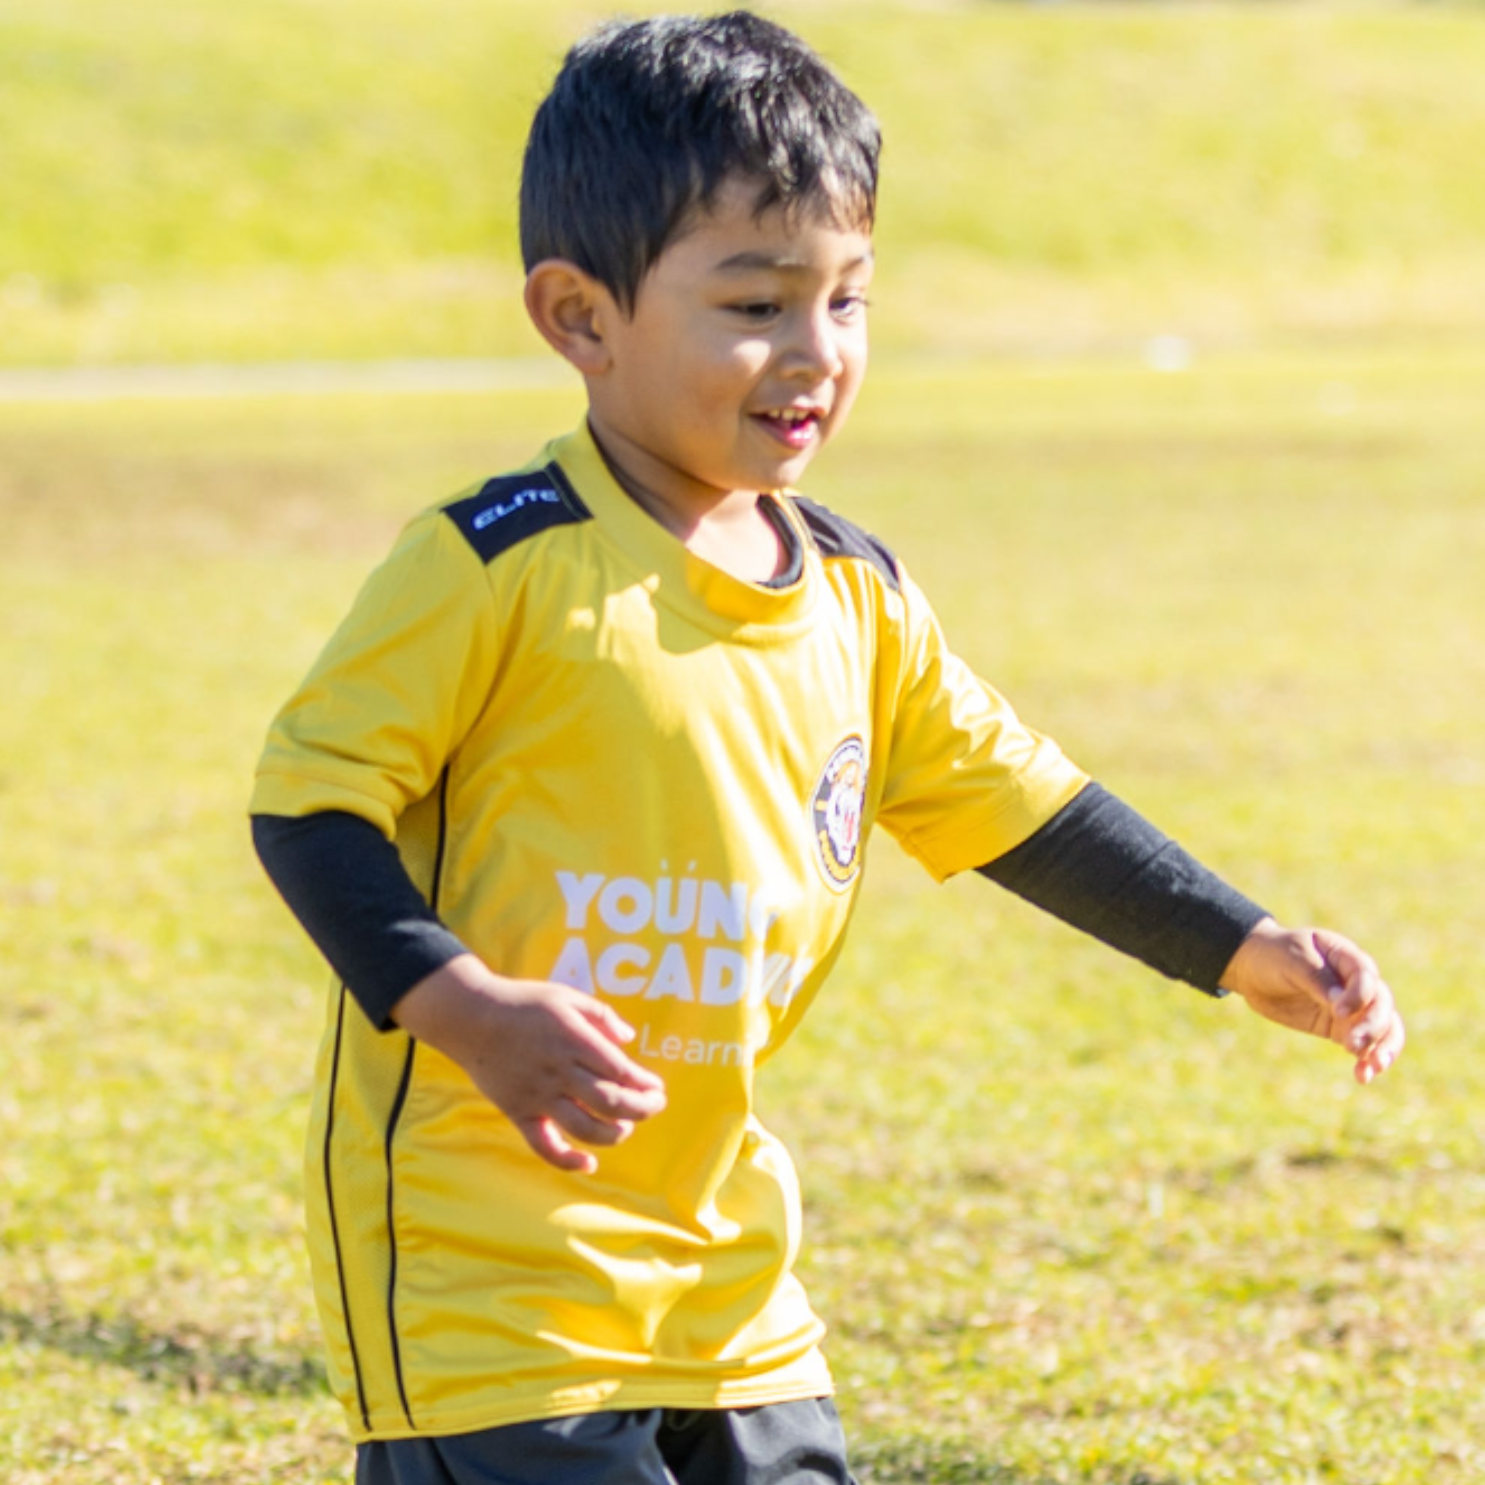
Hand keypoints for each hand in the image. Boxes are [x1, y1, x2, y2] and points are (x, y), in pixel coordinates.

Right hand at [391, 954, 666, 1172]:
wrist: (471, 1018)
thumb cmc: (524, 1003)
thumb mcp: (567, 996)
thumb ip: (601, 1016)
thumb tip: (629, 1039)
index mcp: (574, 1040)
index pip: (620, 1071)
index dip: (644, 1085)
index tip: (657, 1088)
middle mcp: (559, 1071)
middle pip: (610, 1102)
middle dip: (641, 1110)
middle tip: (654, 1107)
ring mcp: (538, 1095)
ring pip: (584, 1128)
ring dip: (614, 1134)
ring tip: (625, 1128)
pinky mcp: (519, 1113)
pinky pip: (544, 1146)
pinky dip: (567, 1161)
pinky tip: (588, 1164)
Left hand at [1219, 919, 1404, 1083]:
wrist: (1253, 970)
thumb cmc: (1274, 956)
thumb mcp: (1292, 960)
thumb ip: (1317, 979)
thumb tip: (1341, 1005)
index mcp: (1346, 956)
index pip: (1366, 977)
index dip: (1358, 996)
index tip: (1338, 1011)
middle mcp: (1356, 982)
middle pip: (1381, 1005)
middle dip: (1373, 1026)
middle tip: (1354, 1045)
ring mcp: (1352, 1007)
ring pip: (1383, 1027)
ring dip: (1382, 1047)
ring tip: (1374, 1067)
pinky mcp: (1341, 1027)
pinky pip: (1363, 1044)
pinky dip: (1366, 1060)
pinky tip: (1363, 1076)